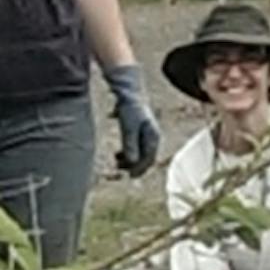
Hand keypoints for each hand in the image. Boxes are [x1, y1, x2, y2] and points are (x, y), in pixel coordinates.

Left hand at [103, 62, 160, 177]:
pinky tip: (118, 154)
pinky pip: (137, 148)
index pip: (149, 159)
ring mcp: (147, 135)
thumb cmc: (129, 109)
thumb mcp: (128, 128)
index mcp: (153, 137)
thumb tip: (132, 163)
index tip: (129, 176)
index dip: (139, 170)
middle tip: (120, 170)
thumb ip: (130, 145)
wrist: (129, 93)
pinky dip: (128, 153)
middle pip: (146, 159)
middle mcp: (153, 137)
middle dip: (134, 166)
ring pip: (141, 154)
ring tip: (116, 161)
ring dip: (130, 160)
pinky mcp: (140, 132)